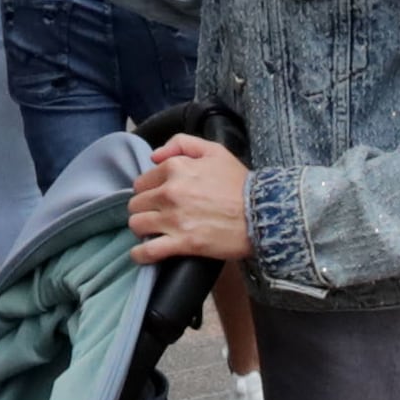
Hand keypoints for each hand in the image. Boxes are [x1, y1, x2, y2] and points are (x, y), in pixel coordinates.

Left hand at [127, 135, 253, 263]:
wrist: (263, 214)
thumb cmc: (241, 184)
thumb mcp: (215, 152)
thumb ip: (182, 144)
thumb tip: (154, 156)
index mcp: (175, 168)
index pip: (142, 182)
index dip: (149, 191)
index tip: (159, 199)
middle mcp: (170, 192)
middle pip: (137, 204)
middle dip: (144, 209)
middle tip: (158, 215)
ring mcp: (174, 219)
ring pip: (137, 224)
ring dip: (142, 229)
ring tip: (153, 232)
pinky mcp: (182, 243)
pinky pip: (147, 251)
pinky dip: (140, 255)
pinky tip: (142, 254)